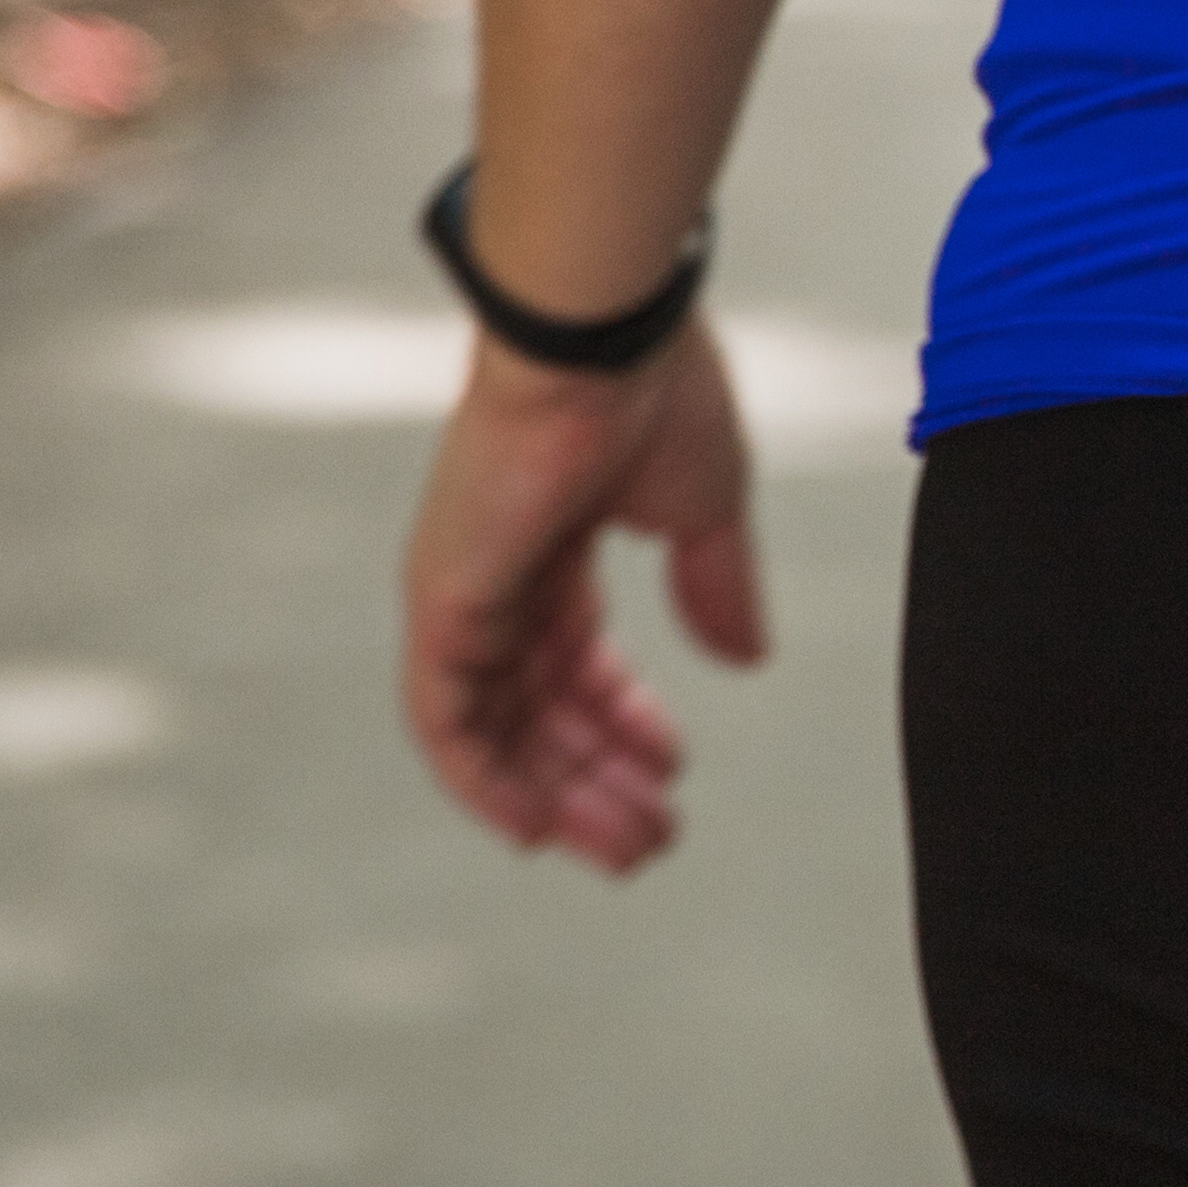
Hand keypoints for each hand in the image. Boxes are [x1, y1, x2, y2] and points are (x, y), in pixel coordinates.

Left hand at [398, 314, 769, 871]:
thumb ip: (716, 585)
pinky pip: (446, 720)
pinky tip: (535, 827)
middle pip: (540, 706)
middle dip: (598, 778)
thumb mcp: (705, 507)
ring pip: (497, 728)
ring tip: (626, 846)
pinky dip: (485, 779)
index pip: (578, 659)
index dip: (625, 722)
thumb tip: (745, 658)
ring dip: (558, 794)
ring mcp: (464, 590)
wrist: (600, 340)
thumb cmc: (653, 391)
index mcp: (556, 542)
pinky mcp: (441, 602)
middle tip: (652, 840)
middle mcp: (499, 574)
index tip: (672, 769)